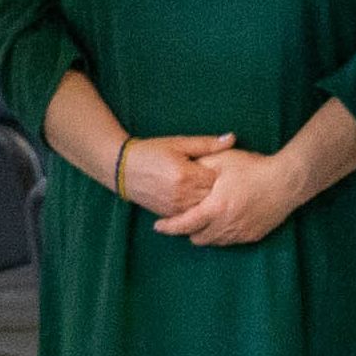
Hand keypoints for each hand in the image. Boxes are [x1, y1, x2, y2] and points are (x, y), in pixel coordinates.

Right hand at [114, 133, 236, 219]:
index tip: (222, 167)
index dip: (222, 172)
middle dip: (218, 189)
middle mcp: (182, 194)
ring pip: (203, 209)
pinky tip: (197, 199)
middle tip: (220, 180)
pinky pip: (191, 216)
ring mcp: (175, 207)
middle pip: (213, 196)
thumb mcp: (179, 143)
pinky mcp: (170, 214)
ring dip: (208, 200)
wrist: (122, 168)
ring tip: (208, 190)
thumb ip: (207, 144)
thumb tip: (232, 138)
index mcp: (186, 174)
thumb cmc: (151, 152)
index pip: (218, 178)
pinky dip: (197, 209)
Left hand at [153, 145, 311, 246]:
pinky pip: (230, 241)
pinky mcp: (252, 237)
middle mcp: (225, 226)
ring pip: (213, 242)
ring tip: (205, 217)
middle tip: (186, 216)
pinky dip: (222, 233)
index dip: (168, 227)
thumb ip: (200, 167)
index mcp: (215, 208)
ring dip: (205, 232)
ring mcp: (240, 234)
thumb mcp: (224, 161)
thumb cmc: (254, 168)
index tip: (158, 226)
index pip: (184, 224)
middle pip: (196, 238)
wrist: (287, 181)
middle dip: (188, 229)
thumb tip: (182, 170)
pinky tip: (225, 218)